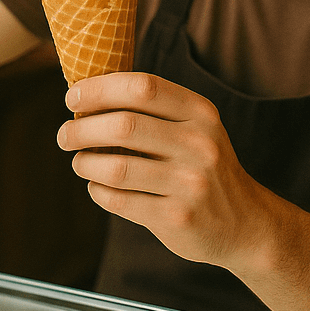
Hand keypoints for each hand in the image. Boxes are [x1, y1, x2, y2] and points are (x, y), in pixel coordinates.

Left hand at [57, 72, 272, 269]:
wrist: (244, 223)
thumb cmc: (204, 166)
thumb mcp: (196, 128)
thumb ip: (154, 110)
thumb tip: (86, 94)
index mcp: (201, 113)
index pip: (143, 87)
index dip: (100, 89)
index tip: (73, 97)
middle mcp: (200, 144)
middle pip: (123, 125)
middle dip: (81, 129)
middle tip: (65, 135)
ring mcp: (190, 183)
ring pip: (115, 168)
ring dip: (85, 163)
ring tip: (80, 162)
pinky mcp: (177, 218)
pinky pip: (118, 201)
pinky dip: (98, 191)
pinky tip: (99, 186)